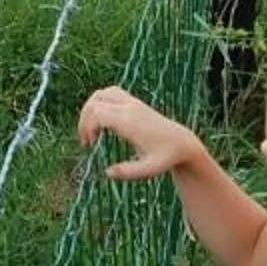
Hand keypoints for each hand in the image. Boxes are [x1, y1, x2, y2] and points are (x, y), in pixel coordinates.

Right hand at [77, 86, 202, 179]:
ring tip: (91, 129)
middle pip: (94, 101)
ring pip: (100, 93)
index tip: (90, 145)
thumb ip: (128, 172)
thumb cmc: (166, 157)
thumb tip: (107, 172)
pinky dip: (99, 103)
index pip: (97, 113)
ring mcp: (132, 102)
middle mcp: (130, 107)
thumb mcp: (149, 169)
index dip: (86, 127)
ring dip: (89, 109)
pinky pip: (110, 93)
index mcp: (130, 121)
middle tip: (87, 141)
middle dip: (84, 120)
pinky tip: (101, 121)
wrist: (182, 143)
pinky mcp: (134, 102)